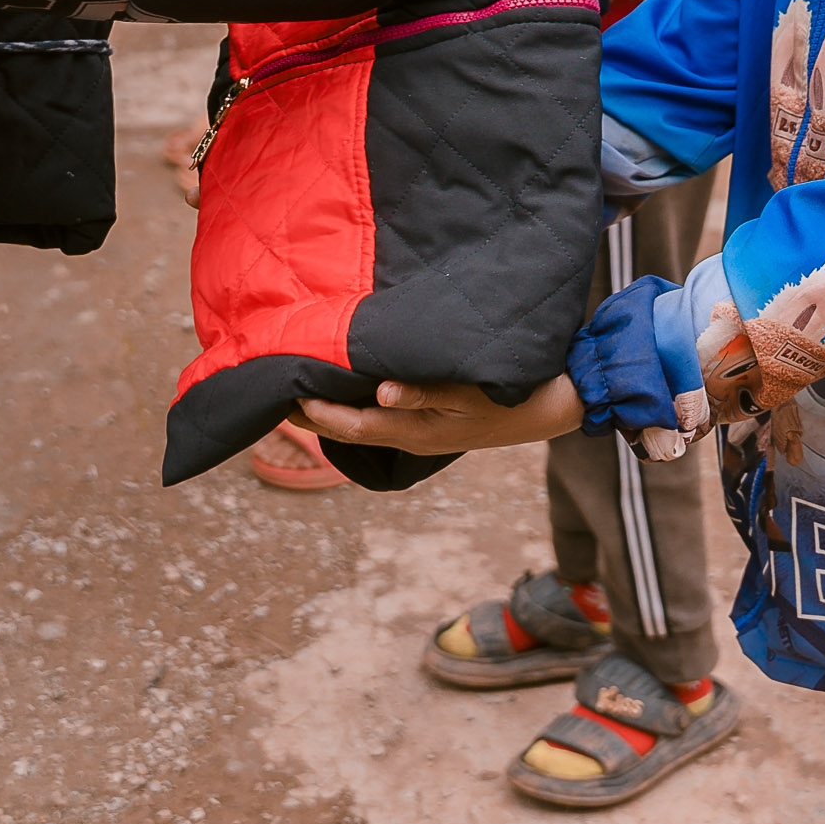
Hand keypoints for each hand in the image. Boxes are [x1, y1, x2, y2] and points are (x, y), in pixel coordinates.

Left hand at [299, 373, 583, 454]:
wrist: (551, 408)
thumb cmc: (509, 395)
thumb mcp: (467, 390)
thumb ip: (424, 392)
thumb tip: (381, 395)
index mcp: (413, 431)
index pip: (350, 425)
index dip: (315, 412)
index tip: (284, 391)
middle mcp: (410, 436)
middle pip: (348, 429)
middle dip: (311, 415)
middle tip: (272, 393)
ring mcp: (420, 431)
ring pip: (363, 423)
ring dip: (331, 409)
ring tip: (300, 391)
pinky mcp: (430, 421)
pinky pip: (382, 415)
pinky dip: (356, 403)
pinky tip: (350, 387)